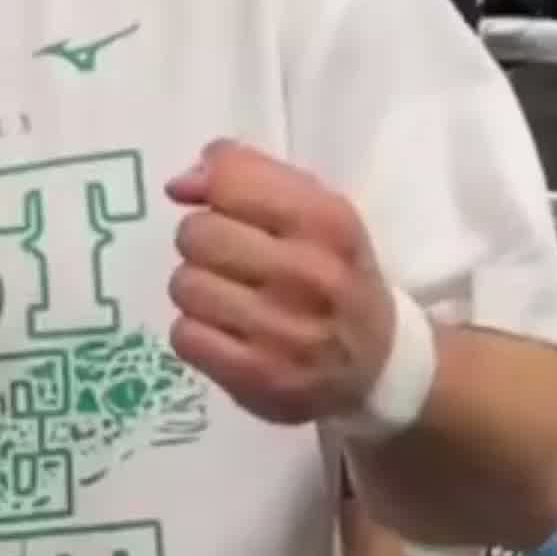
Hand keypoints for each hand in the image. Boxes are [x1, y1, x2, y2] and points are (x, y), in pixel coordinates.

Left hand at [163, 139, 399, 428]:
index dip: (213, 187)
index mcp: (327, 222)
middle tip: (229, 259)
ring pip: (184, 286)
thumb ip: (249, 178)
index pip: (230, 180)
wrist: (377, 364)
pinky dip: (197, 333)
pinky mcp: (257, 377)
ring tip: (231, 298)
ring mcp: (283, 331)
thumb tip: (179, 185)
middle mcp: (309, 274)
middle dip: (202, 242)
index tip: (223, 204)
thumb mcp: (317, 210)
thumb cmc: (336, 271)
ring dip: (198, 289)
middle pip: (196, 235)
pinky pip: (184, 336)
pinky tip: (228, 333)